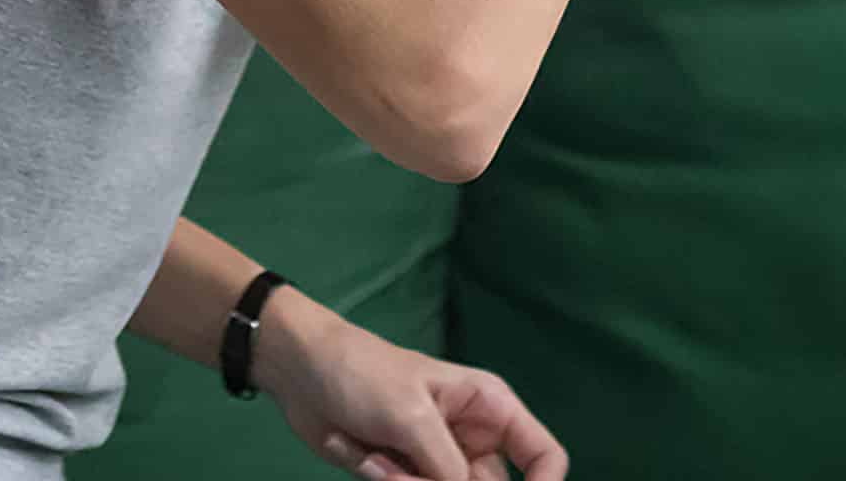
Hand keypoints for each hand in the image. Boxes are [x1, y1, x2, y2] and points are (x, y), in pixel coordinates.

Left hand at [258, 291, 565, 480]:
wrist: (302, 376)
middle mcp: (473, 439)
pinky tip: (359, 453)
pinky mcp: (405, 476)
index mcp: (492, 409)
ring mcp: (438, 461)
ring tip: (372, 457)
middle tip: (401, 474)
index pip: (544, 456)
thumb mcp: (412, 417)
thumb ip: (448, 469)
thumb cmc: (365, 376)